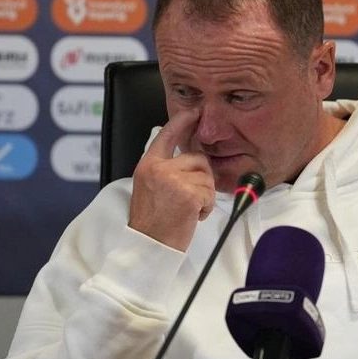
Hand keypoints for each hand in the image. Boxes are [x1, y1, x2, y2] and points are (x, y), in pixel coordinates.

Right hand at [128, 109, 214, 250]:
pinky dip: (205, 208)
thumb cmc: (152, 224)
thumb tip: (192, 156)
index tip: (194, 111)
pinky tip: (191, 217)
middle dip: (202, 178)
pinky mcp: (188, 194)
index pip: (166, 135)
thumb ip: (166, 170)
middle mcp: (159, 168)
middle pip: (198, 158)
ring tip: (187, 210)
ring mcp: (173, 180)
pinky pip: (209, 194)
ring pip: (207, 177)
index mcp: (148, 165)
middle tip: (190, 199)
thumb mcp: (150, 189)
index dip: (182, 121)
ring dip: (203, 195)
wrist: (148, 247)